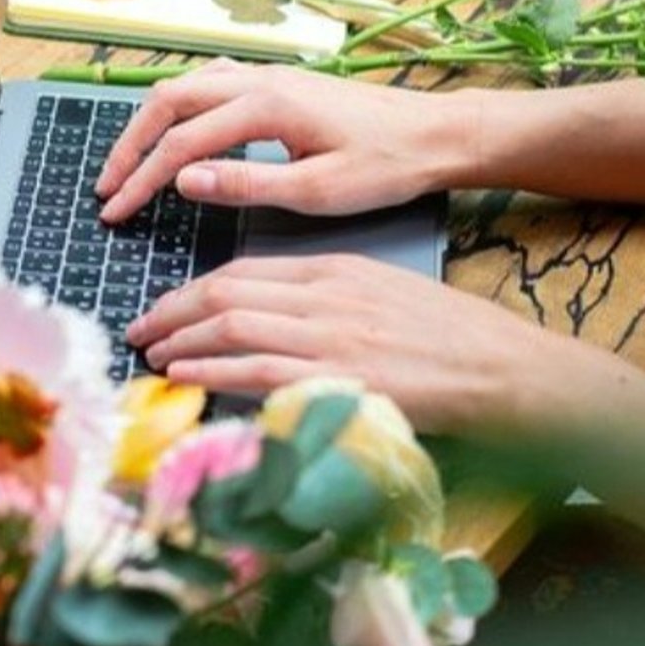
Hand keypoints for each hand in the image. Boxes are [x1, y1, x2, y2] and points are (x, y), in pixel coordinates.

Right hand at [94, 60, 481, 222]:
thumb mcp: (318, 191)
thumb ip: (245, 184)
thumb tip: (183, 180)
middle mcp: (261, 79)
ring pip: (186, 86)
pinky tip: (176, 130)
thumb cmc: (389, 164)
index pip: (182, 142)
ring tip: (129, 164)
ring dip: (151, 123)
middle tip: (107, 189)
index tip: (116, 212)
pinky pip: (211, 84)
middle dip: (130, 146)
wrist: (437, 133)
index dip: (142, 180)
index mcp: (266, 105)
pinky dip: (180, 107)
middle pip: (169, 101)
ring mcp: (269, 75)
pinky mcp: (280, 82)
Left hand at [125, 253, 601, 436]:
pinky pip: (256, 368)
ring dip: (181, 340)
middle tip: (141, 331)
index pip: (244, 270)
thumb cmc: (451, 339)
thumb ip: (327, 303)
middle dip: (172, 311)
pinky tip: (183, 376)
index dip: (193, 290)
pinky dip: (211, 370)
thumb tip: (274, 323)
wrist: (503, 367)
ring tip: (151, 356)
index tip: (166, 308)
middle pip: (225, 292)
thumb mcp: (382, 295)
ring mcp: (329, 335)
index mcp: (334, 269)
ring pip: (232, 326)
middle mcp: (324, 295)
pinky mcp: (338, 376)